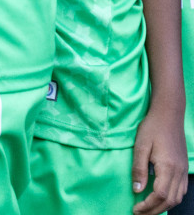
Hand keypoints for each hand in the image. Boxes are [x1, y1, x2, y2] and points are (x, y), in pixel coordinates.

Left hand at [134, 99, 187, 213]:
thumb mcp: (140, 146)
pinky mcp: (184, 167)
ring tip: (148, 209)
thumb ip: (138, 169)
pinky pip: (181, 190)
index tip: (135, 209)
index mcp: (168, 167)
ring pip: (178, 197)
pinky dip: (172, 199)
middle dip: (154, 210)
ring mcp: (184, 170)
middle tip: (139, 213)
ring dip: (164, 206)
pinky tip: (161, 199)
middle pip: (170, 200)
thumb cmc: (152, 128)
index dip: (147, 205)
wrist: (169, 115)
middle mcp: (179, 172)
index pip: (160, 195)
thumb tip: (137, 190)